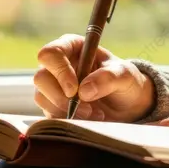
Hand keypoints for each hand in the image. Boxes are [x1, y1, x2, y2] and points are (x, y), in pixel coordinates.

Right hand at [33, 34, 155, 122]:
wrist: (128, 105)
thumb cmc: (125, 82)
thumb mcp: (125, 75)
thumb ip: (107, 78)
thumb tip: (84, 91)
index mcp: (72, 47)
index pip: (50, 53)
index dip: (59, 71)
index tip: (74, 89)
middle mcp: (58, 64)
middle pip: (40, 77)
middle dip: (62, 97)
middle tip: (87, 108)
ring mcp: (53, 85)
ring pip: (41, 97)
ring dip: (66, 110)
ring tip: (92, 114)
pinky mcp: (53, 105)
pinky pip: (48, 113)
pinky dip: (66, 120)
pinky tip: (86, 119)